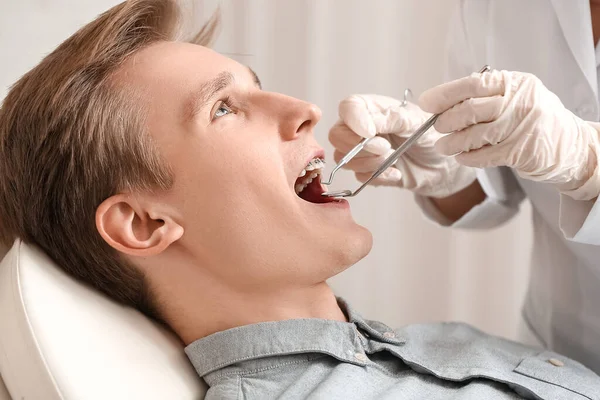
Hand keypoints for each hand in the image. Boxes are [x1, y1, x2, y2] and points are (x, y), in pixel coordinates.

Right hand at [328, 94, 475, 197]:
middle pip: (336, 135)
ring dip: (370, 162)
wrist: (442, 165)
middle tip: (386, 148)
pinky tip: (396, 172)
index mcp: (372, 108)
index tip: (371, 133)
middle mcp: (360, 127)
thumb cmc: (430, 135)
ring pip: (343, 159)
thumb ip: (391, 118)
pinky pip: (359, 177)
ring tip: (394, 158)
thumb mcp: (416, 121)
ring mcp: (360, 150)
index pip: (348, 107)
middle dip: (359, 146)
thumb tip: (367, 124)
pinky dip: (379, 176)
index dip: (354, 121)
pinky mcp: (365, 171)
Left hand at [419, 70, 599, 200]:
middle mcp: (520, 101)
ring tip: (443, 146)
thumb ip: (484, 96)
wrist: (569, 145)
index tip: (426, 102)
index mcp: (514, 83)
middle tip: (436, 127)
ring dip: (453, 142)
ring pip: (476, 134)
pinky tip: (461, 157)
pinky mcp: (522, 151)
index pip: (474, 84)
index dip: (445, 94)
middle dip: (447, 120)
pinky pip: (486, 155)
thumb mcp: (515, 96)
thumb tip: (441, 103)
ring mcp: (522, 126)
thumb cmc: (532, 119)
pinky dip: (469, 157)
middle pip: (472, 109)